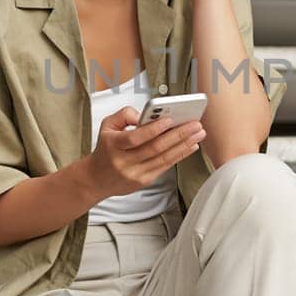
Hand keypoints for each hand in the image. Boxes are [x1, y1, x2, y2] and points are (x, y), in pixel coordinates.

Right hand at [73, 106, 205, 199]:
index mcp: (113, 145)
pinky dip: (180, 155)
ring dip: (184, 145)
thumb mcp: (107, 125)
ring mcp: (135, 174)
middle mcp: (124, 162)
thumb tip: (145, 115)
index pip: (135, 138)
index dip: (154, 129)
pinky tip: (191, 146)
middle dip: (178, 135)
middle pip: (155, 148)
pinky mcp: (144, 181)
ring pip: (164, 158)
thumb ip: (125, 114)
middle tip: (194, 124)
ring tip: (198, 133)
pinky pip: (165, 166)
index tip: (170, 119)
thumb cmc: (106, 148)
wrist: (96, 179)